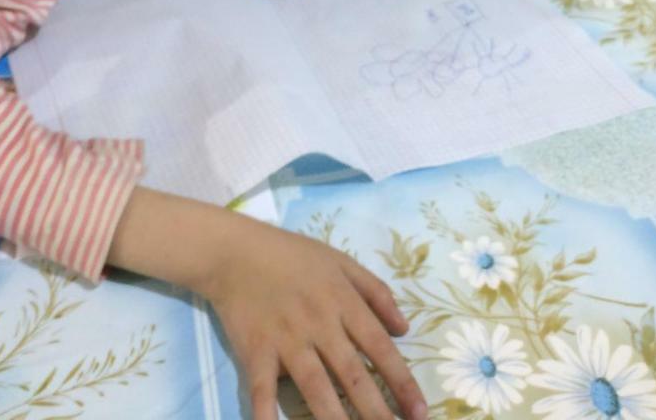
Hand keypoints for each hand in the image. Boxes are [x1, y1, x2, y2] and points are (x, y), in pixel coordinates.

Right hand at [200, 215, 426, 419]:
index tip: (420, 412)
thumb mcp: (340, 261)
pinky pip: (263, 392)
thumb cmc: (291, 255)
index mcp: (342, 300)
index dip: (402, 381)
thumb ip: (375, 291)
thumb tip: (405, 327)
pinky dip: (268, 417)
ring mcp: (286, 340)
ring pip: (316, 387)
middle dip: (376, 411)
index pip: (379, 347)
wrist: (235, 251)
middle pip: (352, 374)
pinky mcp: (256, 352)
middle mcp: (318, 324)